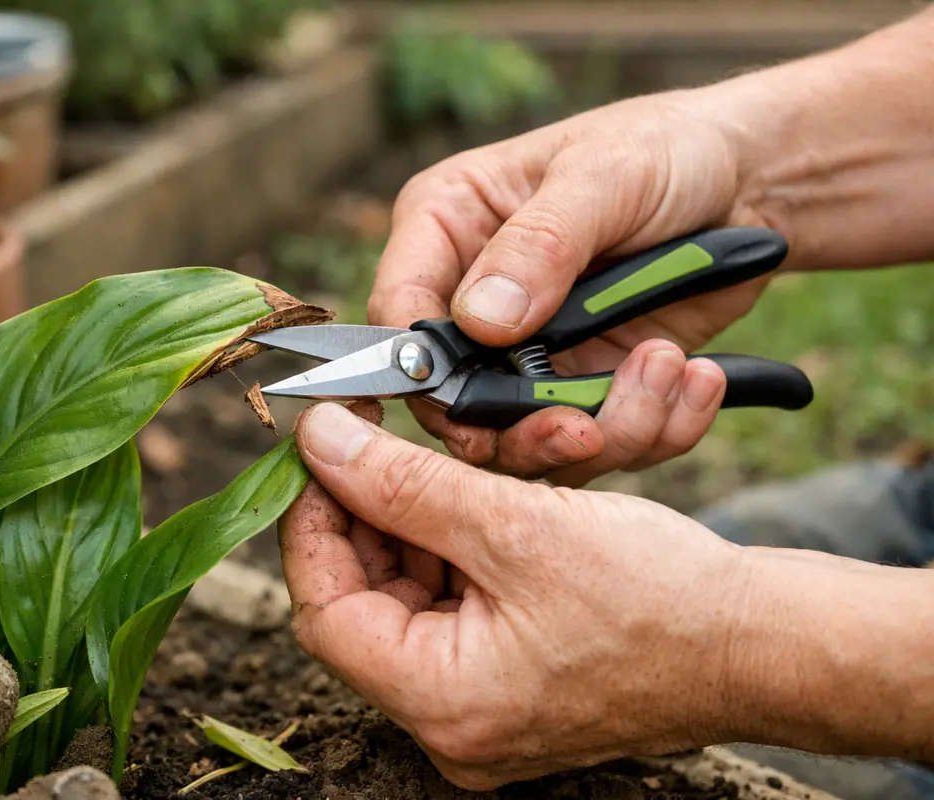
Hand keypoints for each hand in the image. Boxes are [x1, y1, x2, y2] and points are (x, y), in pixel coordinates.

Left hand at [279, 402, 751, 789]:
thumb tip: (321, 442)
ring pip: (405, 603)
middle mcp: (451, 724)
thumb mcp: (517, 524)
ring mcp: (481, 710)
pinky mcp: (508, 687)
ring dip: (411, 530)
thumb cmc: (661, 596)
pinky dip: (450, 555)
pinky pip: (449, 614)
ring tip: (435, 469)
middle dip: (365, 519)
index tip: (322, 451)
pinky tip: (472, 505)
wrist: (760, 642)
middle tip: (371, 446)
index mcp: (443, 703)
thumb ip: (405, 483)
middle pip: (363, 606)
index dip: (313, 523)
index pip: (325, 611)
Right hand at [369, 87, 778, 486]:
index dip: (423, 367)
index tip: (476, 402)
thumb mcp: (605, 175)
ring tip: (671, 370)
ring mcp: (527, 354)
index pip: (400, 309)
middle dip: (520, 428)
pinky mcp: (583, 387)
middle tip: (585, 430)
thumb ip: (540, 245)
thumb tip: (481, 321)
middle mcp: (472, 300)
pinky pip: (597, 443)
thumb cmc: (664, 149)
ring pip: (525, 439)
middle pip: (453, 400)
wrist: (748, 184)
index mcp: (447, 226)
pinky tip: (696, 380)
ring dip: (606, 428)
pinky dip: (652, 429)